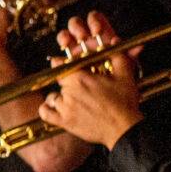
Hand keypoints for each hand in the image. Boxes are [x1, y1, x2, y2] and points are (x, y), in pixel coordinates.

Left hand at [36, 12, 143, 147]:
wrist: (124, 129)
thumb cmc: (124, 103)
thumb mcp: (125, 75)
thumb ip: (117, 56)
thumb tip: (115, 42)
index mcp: (81, 76)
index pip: (63, 65)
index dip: (67, 67)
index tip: (72, 71)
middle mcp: (70, 90)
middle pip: (60, 81)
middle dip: (69, 84)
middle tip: (81, 90)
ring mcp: (65, 106)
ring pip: (53, 96)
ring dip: (61, 98)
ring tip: (75, 102)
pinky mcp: (64, 121)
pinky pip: (45, 112)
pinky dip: (47, 110)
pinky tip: (55, 109)